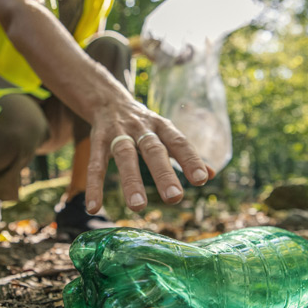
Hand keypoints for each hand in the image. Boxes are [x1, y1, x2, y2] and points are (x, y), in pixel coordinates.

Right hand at [84, 99, 214, 213]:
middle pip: (154, 150)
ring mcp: (118, 133)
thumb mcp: (166, 133)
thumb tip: (213, 174)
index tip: (202, 180)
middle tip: (175, 198)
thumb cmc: (144, 125)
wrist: (108, 99)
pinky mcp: (98, 140)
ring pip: (125, 156)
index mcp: (162, 127)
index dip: (191, 160)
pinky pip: (96, 164)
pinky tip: (94, 207)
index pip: (179, 142)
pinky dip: (95, 186)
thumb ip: (186, 154)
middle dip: (164, 173)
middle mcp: (142, 128)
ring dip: (131, 181)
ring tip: (138, 207)